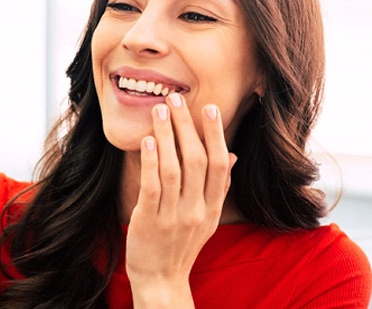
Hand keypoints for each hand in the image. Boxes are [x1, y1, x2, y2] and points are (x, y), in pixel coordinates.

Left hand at [126, 93, 235, 307]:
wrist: (161, 279)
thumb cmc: (182, 243)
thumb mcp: (206, 218)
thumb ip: (217, 187)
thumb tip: (230, 155)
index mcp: (212, 207)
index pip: (219, 165)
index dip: (215, 135)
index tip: (208, 108)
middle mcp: (197, 211)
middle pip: (197, 161)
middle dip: (187, 127)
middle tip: (176, 99)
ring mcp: (173, 217)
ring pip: (174, 169)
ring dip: (167, 136)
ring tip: (159, 110)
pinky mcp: (149, 221)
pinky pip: (152, 187)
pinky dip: (151, 162)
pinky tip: (148, 140)